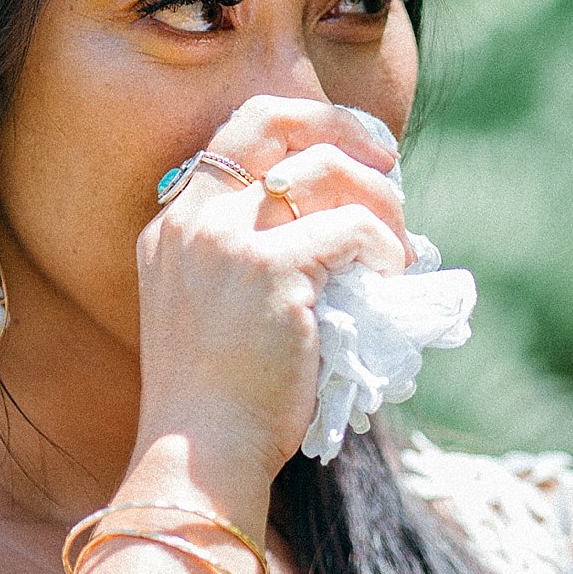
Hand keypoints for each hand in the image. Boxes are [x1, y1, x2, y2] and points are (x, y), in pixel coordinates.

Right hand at [133, 95, 412, 486]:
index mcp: (174, 226)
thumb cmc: (223, 400)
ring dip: (380, 200)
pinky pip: (351, 228)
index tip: (356, 151)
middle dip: (342, 126)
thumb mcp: (219, 311)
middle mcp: (192, 221)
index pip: (240, 134)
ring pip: (325, 171)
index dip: (307, 128)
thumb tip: (347, 224)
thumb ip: (259, 258)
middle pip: (272, 120)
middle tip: (389, 162)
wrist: (200, 453)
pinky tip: (391, 273)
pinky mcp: (270, 270)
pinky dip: (384, 244)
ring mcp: (226, 242)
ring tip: (398, 244)